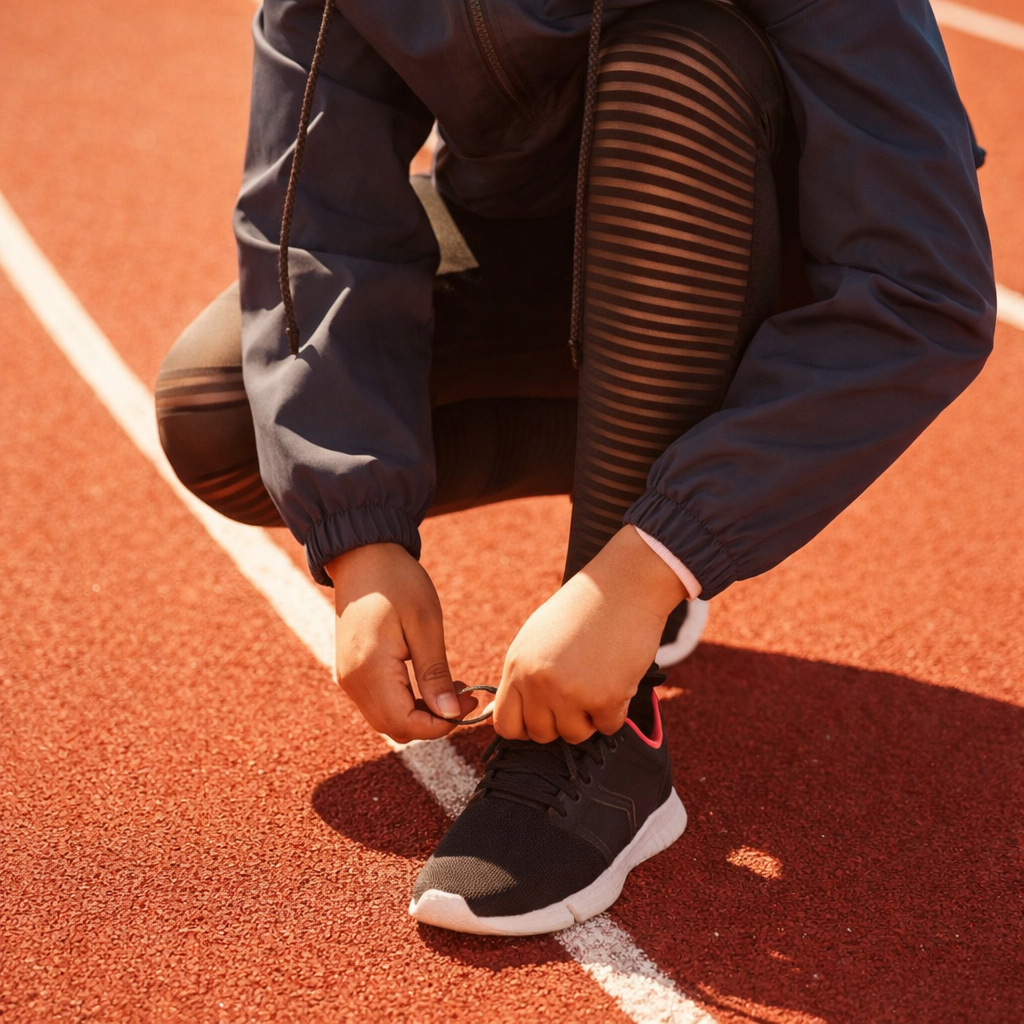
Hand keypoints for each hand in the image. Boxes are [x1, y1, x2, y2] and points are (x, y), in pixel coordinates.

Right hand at [326, 544, 475, 742]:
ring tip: (451, 685)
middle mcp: (353, 681)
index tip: (470, 704)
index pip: (405, 723)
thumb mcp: (425, 624)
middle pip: (395, 727)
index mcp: (370, 670)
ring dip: (421, 712)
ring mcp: (348, 678)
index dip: (440, 725)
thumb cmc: (396, 581)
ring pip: (387, 718)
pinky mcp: (351, 671)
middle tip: (465, 695)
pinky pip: (380, 702)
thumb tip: (450, 715)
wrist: (362, 556)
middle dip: (433, 720)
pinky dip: (406, 701)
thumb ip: (434, 673)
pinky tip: (427, 678)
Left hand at [493, 526, 687, 743]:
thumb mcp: (535, 638)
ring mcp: (570, 692)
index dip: (524, 727)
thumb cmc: (581, 610)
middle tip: (577, 692)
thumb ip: (520, 677)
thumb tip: (496, 716)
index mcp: (517, 665)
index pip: (506, 725)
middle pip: (542, 734)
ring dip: (589, 717)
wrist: (623, 586)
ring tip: (597, 681)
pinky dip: (616, 710)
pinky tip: (617, 679)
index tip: (542, 717)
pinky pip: (608, 727)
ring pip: (575, 735)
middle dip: (560, 721)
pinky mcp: (605, 698)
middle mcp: (538, 682)